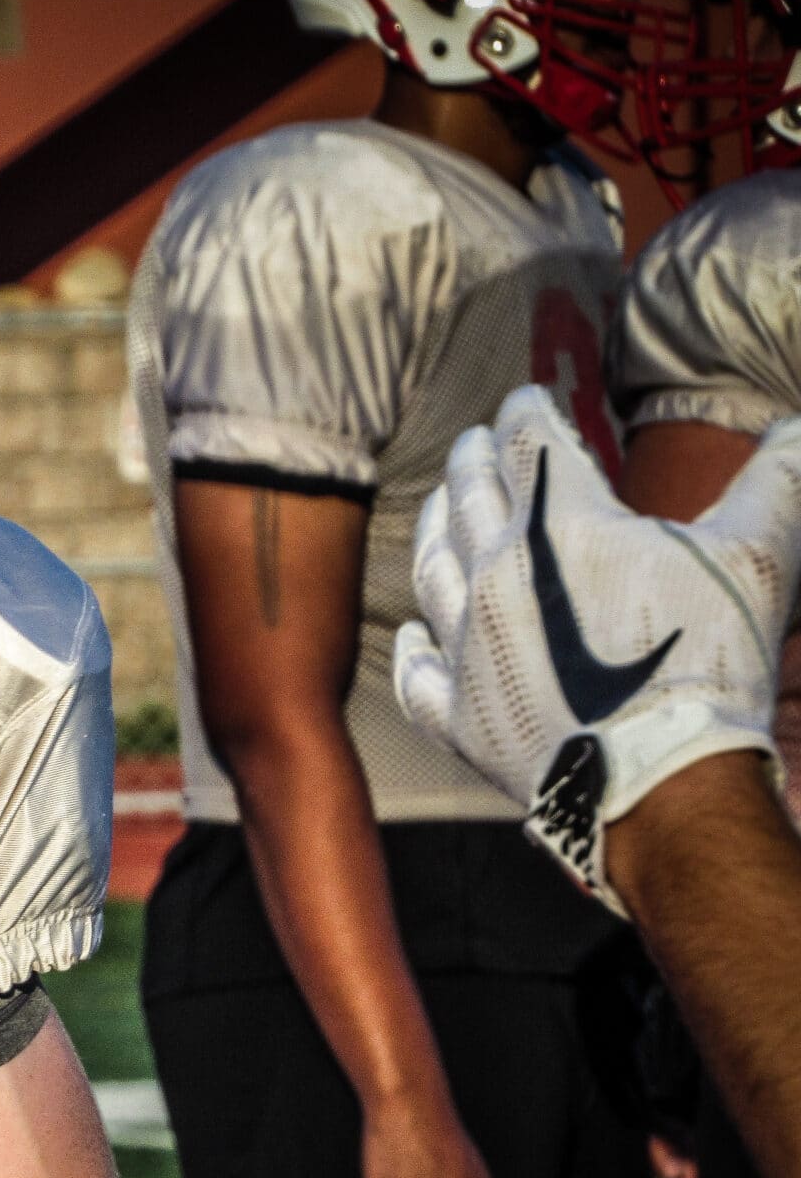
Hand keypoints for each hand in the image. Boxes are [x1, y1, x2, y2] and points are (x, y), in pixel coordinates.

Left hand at [395, 387, 800, 912]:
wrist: (661, 777)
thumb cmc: (707, 661)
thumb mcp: (757, 555)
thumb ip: (775, 481)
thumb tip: (796, 425)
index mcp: (561, 527)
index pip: (527, 445)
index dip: (525, 414)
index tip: (525, 401)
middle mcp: (497, 577)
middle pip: (468, 498)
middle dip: (472, 461)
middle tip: (474, 443)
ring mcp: (469, 648)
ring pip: (432, 570)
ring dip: (433, 529)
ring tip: (439, 507)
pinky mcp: (460, 715)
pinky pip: (420, 675)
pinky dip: (415, 650)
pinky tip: (416, 637)